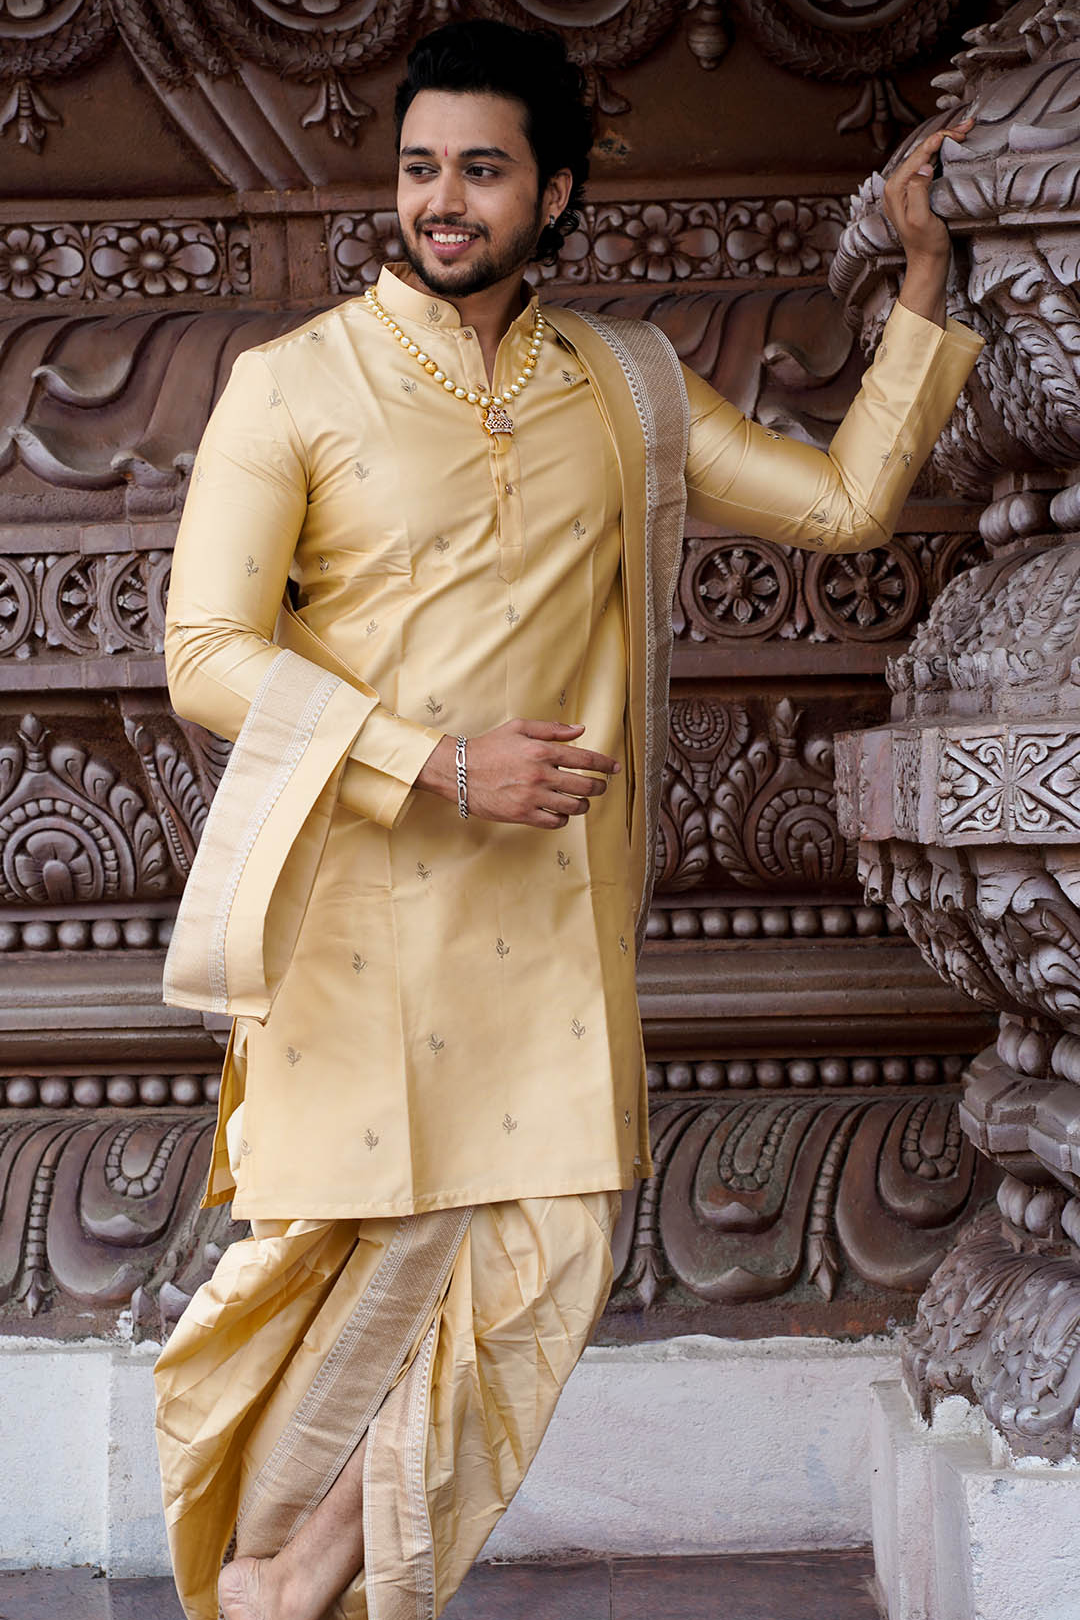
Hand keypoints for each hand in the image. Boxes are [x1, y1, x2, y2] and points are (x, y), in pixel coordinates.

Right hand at [416, 719, 619, 828]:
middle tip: (600, 786)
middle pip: (585, 785)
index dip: (605, 764)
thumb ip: (552, 729)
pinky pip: (555, 821)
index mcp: (542, 751)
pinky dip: (564, 817)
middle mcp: (541, 775)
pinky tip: (561, 811)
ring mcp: (532, 797)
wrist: (459, 771)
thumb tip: (580, 730)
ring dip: (584, 804)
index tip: (615, 768)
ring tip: (582, 800)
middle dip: (599, 786)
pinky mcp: (523, 814)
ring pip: (574, 806)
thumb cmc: (489, 747)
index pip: (585, 759)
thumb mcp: (519, 728)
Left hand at [885, 115, 973, 326]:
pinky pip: (928, 165)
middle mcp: (896, 185)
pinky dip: (942, 153)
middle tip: (969, 125)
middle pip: (921, 151)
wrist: (927, 263)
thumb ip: (919, 190)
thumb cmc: (926, 244)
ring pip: (925, 156)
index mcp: (895, 187)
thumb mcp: (921, 218)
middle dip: (945, 135)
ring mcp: (905, 188)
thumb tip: (924, 165)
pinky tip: (954, 147)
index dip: (941, 139)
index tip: (962, 133)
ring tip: (965, 131)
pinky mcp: (915, 192)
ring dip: (945, 142)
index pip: (919, 153)